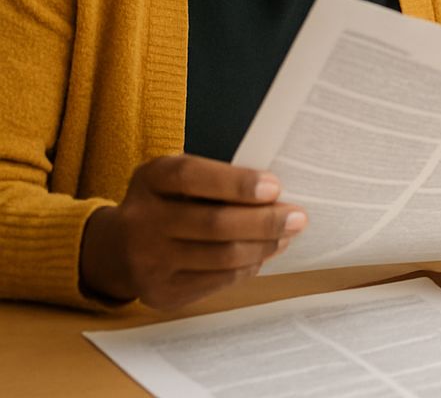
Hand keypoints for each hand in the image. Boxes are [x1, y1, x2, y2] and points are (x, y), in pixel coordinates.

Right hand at [78, 154, 305, 308]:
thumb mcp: (176, 178)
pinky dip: (248, 266)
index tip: (274, 186)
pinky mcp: (161, 293)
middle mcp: (142, 221)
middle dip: (265, 221)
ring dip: (264, 245)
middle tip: (298, 217)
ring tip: (287, 235)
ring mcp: (149, 262)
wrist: (113, 249)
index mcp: (151, 180)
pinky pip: (219, 280)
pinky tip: (263, 253)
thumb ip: (217, 179)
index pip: (192, 178)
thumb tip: (277, 194)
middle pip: (215, 224)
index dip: (236, 183)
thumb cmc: (164, 202)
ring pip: (222, 257)